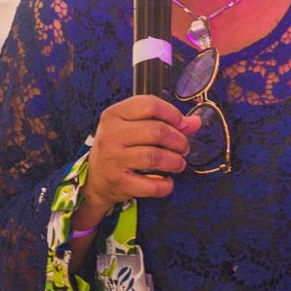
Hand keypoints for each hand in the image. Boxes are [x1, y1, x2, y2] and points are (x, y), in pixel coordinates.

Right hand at [78, 95, 202, 224]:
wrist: (96, 179)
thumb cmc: (119, 147)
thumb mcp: (134, 127)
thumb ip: (165, 122)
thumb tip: (195, 122)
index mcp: (115, 114)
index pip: (149, 105)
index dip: (172, 114)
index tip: (181, 124)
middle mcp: (111, 134)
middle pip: (156, 131)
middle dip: (178, 140)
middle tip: (183, 147)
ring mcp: (113, 159)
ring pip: (155, 157)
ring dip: (175, 161)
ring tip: (179, 163)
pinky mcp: (119, 182)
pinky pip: (151, 185)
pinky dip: (165, 185)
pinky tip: (168, 181)